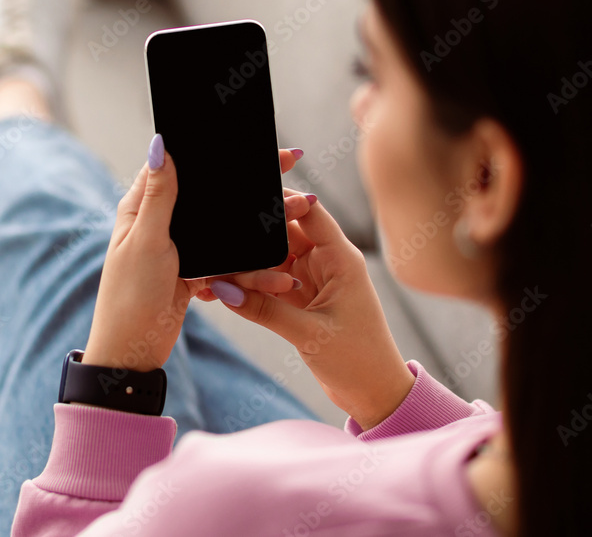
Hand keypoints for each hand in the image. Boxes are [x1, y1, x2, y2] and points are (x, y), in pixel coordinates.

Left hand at [83, 136, 305, 372]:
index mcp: (143, 206)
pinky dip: (253, 270)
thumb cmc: (129, 296)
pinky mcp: (194, 274)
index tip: (253, 140)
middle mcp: (161, 223)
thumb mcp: (146, 241)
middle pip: (213, 195)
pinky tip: (279, 274)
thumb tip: (161, 145)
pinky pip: (230, 265)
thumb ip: (159, 196)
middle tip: (292, 167)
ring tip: (300, 214)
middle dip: (253, 188)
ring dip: (262, 230)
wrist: (131, 353)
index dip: (214, 149)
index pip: (181, 165)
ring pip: (228, 230)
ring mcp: (180, 249)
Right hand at [200, 192, 415, 430]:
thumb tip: (222, 289)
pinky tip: (223, 289)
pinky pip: (270, 283)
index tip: (245, 196)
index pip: (310, 212)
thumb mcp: (309, 334)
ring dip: (248, 265)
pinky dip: (250, 286)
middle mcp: (326, 262)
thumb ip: (264, 309)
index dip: (281, 200)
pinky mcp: (301, 298)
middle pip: (284, 233)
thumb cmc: (358, 360)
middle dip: (255, 237)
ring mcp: (312, 279)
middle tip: (221, 241)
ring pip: (273, 258)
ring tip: (216, 271)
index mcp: (340, 259)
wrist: (375, 394)